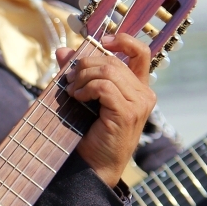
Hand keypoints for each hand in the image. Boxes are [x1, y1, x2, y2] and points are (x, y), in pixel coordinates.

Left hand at [67, 34, 156, 187]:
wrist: (94, 165)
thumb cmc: (90, 133)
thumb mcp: (85, 97)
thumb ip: (77, 73)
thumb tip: (62, 51)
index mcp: (138, 88)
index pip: (141, 52)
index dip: (123, 40)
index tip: (101, 41)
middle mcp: (144, 94)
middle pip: (114, 61)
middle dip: (86, 64)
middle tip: (69, 78)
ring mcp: (139, 103)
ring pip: (109, 72)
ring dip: (83, 77)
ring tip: (71, 91)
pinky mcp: (127, 112)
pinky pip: (105, 87)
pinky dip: (87, 88)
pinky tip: (77, 98)